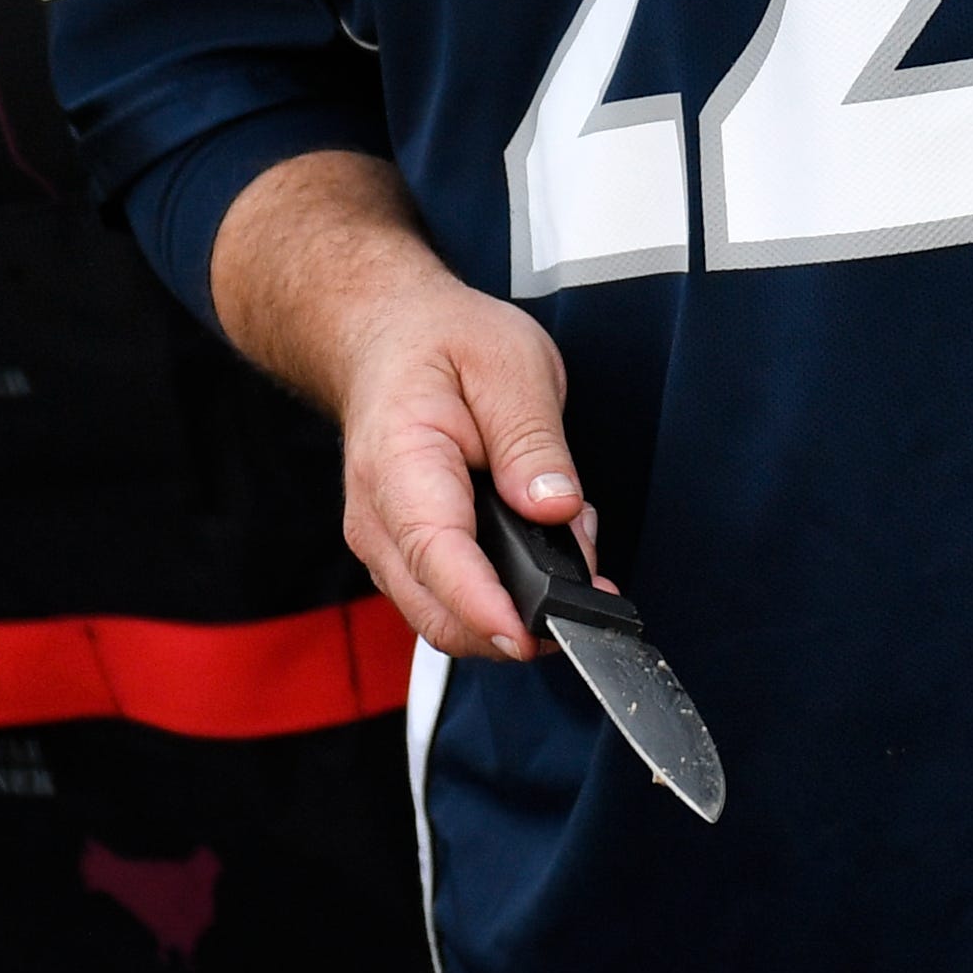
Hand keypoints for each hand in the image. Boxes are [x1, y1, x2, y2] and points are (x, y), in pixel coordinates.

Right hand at [333, 257, 594, 660]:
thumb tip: (554, 506)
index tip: (531, 634)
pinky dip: (503, 593)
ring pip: (450, 618)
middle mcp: (379, 519)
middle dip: (521, 620)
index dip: (486, 608)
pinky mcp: (407, 556)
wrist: (390, 337)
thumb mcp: (509, 364)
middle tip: (592, 578)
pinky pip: (453, 599)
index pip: (436, 557)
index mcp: (400, 463)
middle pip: (441, 613)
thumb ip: (532, 440)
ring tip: (567, 538)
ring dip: (518, 604)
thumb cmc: (441, 344)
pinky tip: (539, 545)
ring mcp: (387, 545)